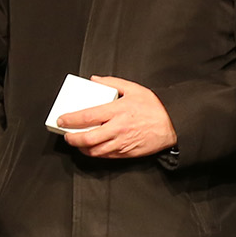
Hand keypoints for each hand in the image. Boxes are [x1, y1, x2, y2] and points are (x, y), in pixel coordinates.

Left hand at [56, 76, 177, 159]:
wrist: (173, 125)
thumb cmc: (155, 107)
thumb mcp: (134, 89)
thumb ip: (112, 83)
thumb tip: (94, 80)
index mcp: (117, 111)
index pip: (87, 116)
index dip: (71, 120)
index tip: (62, 119)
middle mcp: (117, 128)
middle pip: (87, 138)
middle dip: (72, 138)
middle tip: (67, 135)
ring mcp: (122, 143)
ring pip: (95, 150)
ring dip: (82, 148)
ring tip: (78, 143)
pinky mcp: (127, 153)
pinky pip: (106, 156)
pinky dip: (95, 153)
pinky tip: (92, 148)